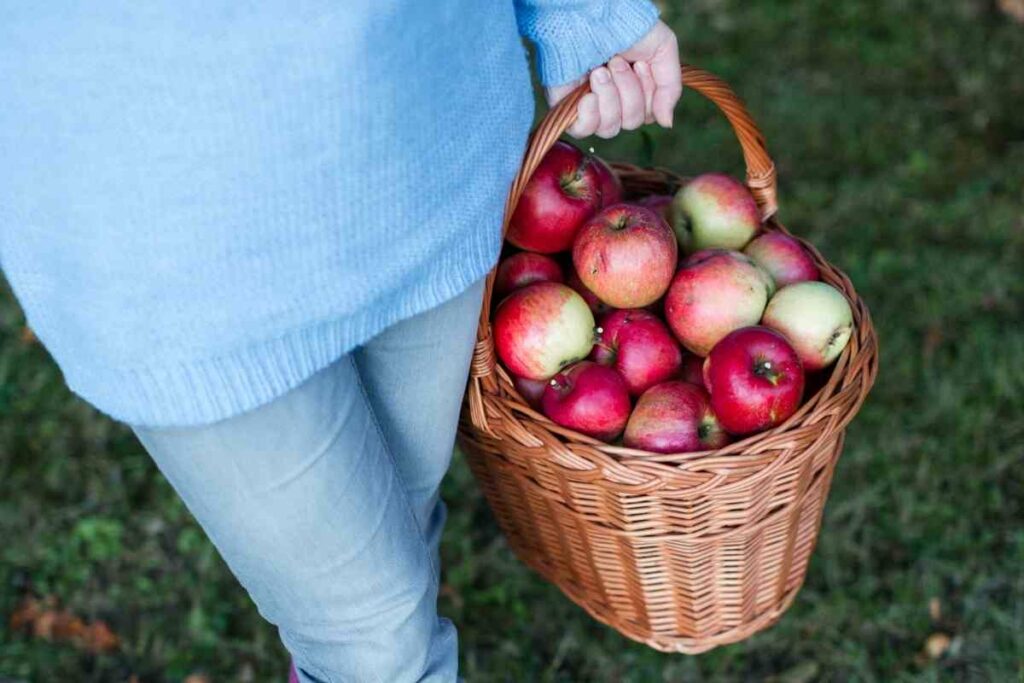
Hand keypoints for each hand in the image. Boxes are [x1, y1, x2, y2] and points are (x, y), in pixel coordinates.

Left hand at [545, 21, 681, 138]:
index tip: (640, 64)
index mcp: (634, 88)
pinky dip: (589, 115)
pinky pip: (583, 131)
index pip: (647, 114)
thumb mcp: (662, 50)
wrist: (589, 15)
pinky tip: (588, 95)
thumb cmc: (625, 25)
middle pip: (630, 122)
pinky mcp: (567, 107)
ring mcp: (590, 105)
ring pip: (609, 128)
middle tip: (616, 62)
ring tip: (599, 71)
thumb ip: (670, 88)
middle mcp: (612, 100)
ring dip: (609, 97)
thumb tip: (667, 123)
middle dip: (628, 91)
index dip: (647, 93)